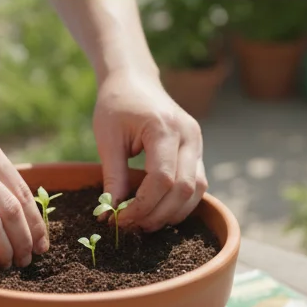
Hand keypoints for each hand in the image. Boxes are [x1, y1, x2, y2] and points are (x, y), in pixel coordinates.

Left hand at [92, 68, 206, 232]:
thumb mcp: (108, 139)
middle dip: (158, 214)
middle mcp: (189, 135)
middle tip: (132, 226)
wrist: (135, 80)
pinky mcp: (197, 149)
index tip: (119, 219)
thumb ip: (113, 176)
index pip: (162, 179)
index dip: (142, 206)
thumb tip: (110, 213)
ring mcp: (198, 142)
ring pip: (197, 190)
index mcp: (164, 128)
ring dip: (173, 212)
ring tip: (145, 223)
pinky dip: (181, 202)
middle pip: (184, 188)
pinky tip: (159, 210)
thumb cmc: (117, 105)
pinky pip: (198, 183)